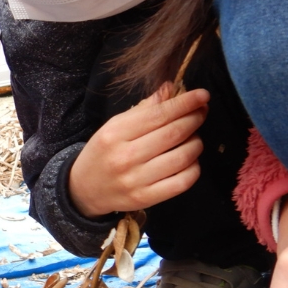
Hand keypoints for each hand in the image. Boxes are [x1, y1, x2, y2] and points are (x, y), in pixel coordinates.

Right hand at [68, 83, 209, 217]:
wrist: (84, 189)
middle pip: (173, 134)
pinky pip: (182, 182)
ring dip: (196, 143)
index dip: (185, 103)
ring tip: (193, 137)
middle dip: (194, 119)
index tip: (203, 95)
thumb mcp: (114, 125)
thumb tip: (171, 89)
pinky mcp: (145, 198)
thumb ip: (143, 108)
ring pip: (182, 157)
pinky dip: (194, 168)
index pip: (158, 115)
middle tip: (201, 112)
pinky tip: (189, 160)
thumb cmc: (103, 152)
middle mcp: (125, 157)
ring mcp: (136, 180)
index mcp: (115, 134)